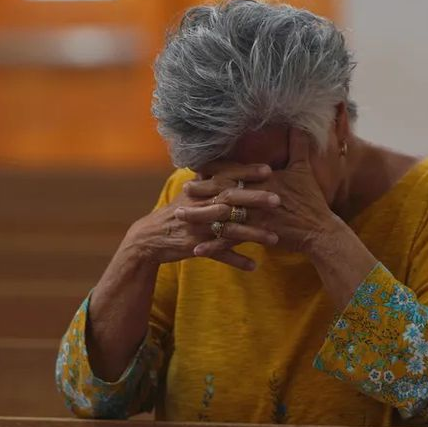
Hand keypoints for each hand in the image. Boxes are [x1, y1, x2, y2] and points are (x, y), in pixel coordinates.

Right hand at [125, 163, 279, 270]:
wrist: (150, 238)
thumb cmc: (177, 212)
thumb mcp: (190, 192)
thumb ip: (211, 178)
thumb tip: (232, 161)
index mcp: (201, 189)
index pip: (226, 175)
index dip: (246, 172)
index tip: (268, 169)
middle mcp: (201, 205)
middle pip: (230, 199)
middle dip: (254, 198)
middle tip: (277, 200)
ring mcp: (199, 227)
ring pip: (229, 229)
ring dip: (252, 234)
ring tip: (274, 239)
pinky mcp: (197, 247)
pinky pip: (219, 254)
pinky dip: (236, 261)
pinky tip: (254, 265)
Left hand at [185, 128, 339, 256]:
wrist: (319, 230)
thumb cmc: (311, 201)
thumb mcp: (304, 170)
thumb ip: (297, 147)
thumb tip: (298, 124)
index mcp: (263, 180)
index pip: (235, 170)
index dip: (216, 168)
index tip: (198, 166)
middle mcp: (256, 196)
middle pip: (223, 191)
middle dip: (202, 190)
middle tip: (184, 188)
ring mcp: (255, 217)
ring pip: (222, 216)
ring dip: (200, 217)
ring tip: (180, 217)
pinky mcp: (256, 235)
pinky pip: (230, 242)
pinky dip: (213, 246)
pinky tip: (196, 250)